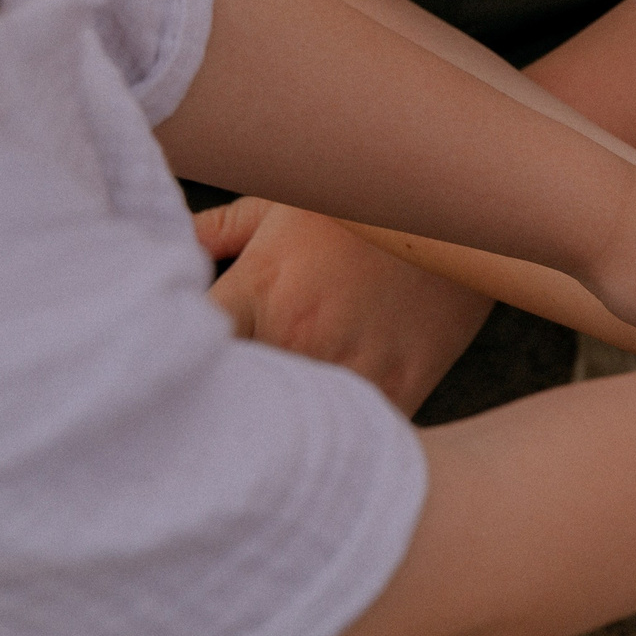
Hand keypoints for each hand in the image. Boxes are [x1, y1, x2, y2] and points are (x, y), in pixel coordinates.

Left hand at [196, 199, 491, 412]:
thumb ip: (222, 230)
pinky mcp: (403, 381)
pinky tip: (343, 426)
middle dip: (229, 408)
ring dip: (291, 429)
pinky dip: (351, 433)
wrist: (461, 206)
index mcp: (258, 288)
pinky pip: (364, 429)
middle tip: (223, 416)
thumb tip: (173, 245)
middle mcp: (298, 332)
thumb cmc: (362, 206)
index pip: (190, 346)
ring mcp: (354, 361)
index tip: (173, 377)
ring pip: (300, 423)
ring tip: (284, 431)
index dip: (176, 367)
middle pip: (239, 400)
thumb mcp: (285, 202)